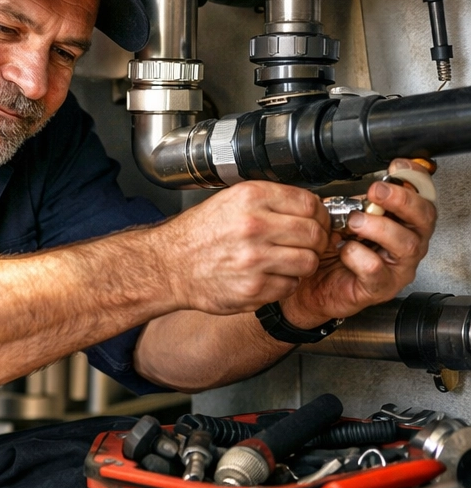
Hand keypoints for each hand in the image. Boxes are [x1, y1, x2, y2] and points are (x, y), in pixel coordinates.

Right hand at [152, 180, 330, 314]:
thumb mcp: (229, 201)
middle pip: (314, 233)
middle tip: (308, 244)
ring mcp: (255, 259)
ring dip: (302, 263)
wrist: (168, 265)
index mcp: (250, 198)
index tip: (316, 221)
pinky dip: (284, 283)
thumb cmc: (198, 234)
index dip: (319, 214)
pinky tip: (268, 276)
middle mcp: (254, 226)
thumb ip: (270, 202)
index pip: (310, 204)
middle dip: (316, 240)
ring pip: (308, 262)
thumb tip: (311, 208)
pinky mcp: (254, 288)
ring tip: (286, 261)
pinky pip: (290, 286)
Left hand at [281, 158, 437, 327]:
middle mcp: (407, 244)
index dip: (415, 179)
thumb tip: (348, 191)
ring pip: (406, 244)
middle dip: (402, 200)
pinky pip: (376, 270)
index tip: (397, 167)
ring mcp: (397, 268)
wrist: (309, 287)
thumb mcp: (338, 220)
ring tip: (354, 223)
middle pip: (424, 219)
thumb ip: (348, 204)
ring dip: (379, 228)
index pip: (422, 199)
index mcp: (400, 223)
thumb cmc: (329, 253)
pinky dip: (358, 256)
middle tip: (376, 193)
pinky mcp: (380, 288)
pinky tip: (345, 251)